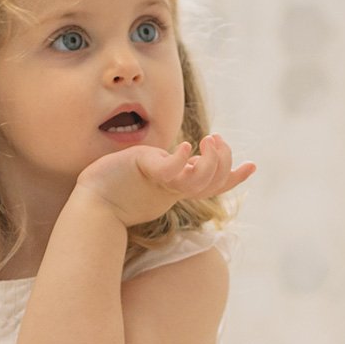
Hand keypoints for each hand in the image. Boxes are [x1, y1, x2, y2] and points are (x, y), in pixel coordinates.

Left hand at [73, 131, 255, 227]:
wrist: (91, 203)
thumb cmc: (113, 189)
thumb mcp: (147, 176)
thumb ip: (167, 169)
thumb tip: (183, 158)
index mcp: (176, 190)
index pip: (213, 186)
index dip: (233, 178)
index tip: (252, 165)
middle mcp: (173, 190)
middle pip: (212, 182)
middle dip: (223, 161)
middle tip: (216, 140)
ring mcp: (162, 184)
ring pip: (199, 180)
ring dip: (211, 160)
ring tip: (209, 139)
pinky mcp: (148, 173)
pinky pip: (171, 169)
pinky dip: (181, 160)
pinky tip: (185, 147)